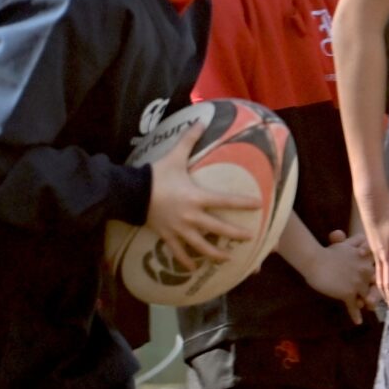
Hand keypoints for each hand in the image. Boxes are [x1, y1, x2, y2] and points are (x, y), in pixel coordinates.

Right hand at [143, 122, 262, 266]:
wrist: (130, 192)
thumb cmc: (155, 175)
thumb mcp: (174, 157)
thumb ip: (190, 140)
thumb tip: (201, 120)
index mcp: (197, 197)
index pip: (226, 201)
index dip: (243, 203)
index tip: (259, 205)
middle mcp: (192, 216)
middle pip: (219, 228)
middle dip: (236, 234)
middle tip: (251, 238)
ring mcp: (179, 229)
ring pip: (201, 246)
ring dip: (215, 254)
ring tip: (228, 260)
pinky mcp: (167, 236)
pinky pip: (178, 252)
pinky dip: (186, 261)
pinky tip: (193, 268)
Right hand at [303, 229, 375, 324]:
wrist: (314, 260)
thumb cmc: (327, 251)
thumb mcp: (345, 244)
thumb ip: (355, 242)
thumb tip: (357, 238)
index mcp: (367, 260)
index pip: (378, 271)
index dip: (379, 278)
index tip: (379, 283)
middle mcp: (366, 272)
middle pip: (376, 286)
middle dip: (376, 292)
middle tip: (375, 298)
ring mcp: (358, 283)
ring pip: (367, 297)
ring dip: (367, 303)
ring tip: (368, 308)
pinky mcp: (348, 294)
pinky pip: (354, 307)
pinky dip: (356, 315)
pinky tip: (358, 322)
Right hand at [359, 187, 388, 313]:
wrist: (372, 200)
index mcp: (387, 256)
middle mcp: (379, 256)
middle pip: (382, 281)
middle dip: (386, 297)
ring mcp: (374, 249)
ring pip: (377, 273)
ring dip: (381, 287)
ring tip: (383, 297)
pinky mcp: (374, 242)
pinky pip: (376, 264)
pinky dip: (378, 274)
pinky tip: (381, 272)